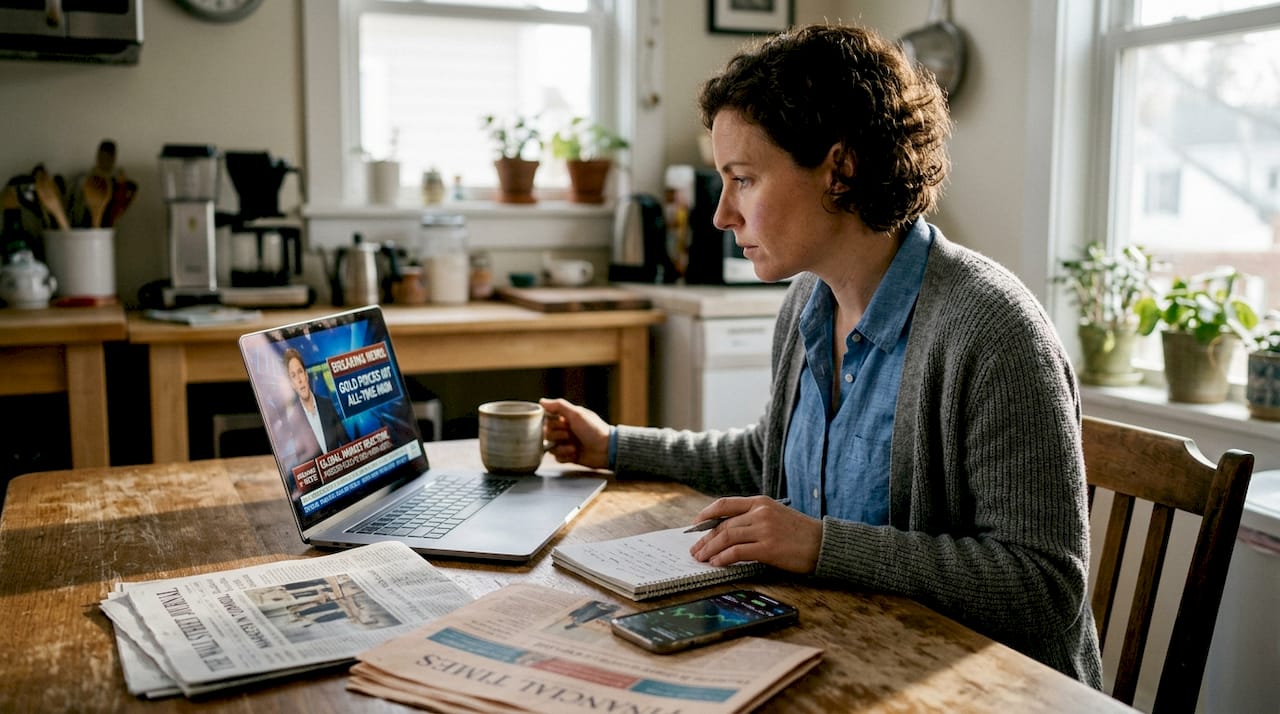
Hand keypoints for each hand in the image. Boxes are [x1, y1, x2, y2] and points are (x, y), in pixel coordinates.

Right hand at [539, 397, 611, 468]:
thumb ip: (558, 406)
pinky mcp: (568, 456)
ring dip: (561, 447)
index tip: (562, 422)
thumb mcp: (576, 414)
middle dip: (557, 435)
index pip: (547, 419)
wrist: (606, 449)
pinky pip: (557, 457)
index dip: (552, 422)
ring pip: (550, 446)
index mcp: (567, 418)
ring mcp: (566, 443)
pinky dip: (564, 456)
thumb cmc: (594, 429)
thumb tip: (541, 401)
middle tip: (569, 434)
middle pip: (546, 433)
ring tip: (573, 447)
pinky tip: (574, 454)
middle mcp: (565, 430)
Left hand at [689, 495, 820, 573]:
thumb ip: (753, 518)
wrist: (823, 543)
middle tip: (695, 550)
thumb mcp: (775, 515)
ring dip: (710, 549)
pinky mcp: (768, 548)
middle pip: (723, 525)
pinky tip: (717, 563)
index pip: (725, 504)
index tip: (695, 525)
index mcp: (761, 502)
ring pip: (726, 537)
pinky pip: (737, 552)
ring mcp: (764, 529)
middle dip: (705, 538)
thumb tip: (725, 531)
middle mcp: (760, 512)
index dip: (706, 515)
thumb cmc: (799, 533)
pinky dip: (723, 558)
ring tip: (702, 558)